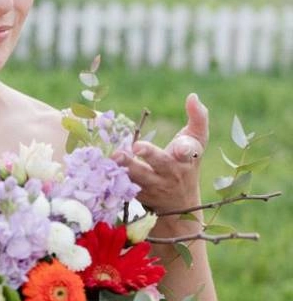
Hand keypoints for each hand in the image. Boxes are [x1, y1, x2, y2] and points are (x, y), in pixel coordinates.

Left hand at [115, 93, 207, 214]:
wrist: (180, 204)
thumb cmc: (186, 163)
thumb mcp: (196, 142)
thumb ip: (198, 118)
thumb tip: (193, 96)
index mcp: (186, 158)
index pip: (189, 152)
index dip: (185, 149)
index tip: (180, 148)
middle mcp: (171, 173)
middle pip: (160, 163)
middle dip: (149, 154)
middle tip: (136, 147)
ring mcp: (154, 186)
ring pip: (139, 177)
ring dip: (126, 167)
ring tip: (114, 156)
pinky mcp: (138, 195)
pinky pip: (125, 186)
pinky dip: (114, 178)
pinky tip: (102, 168)